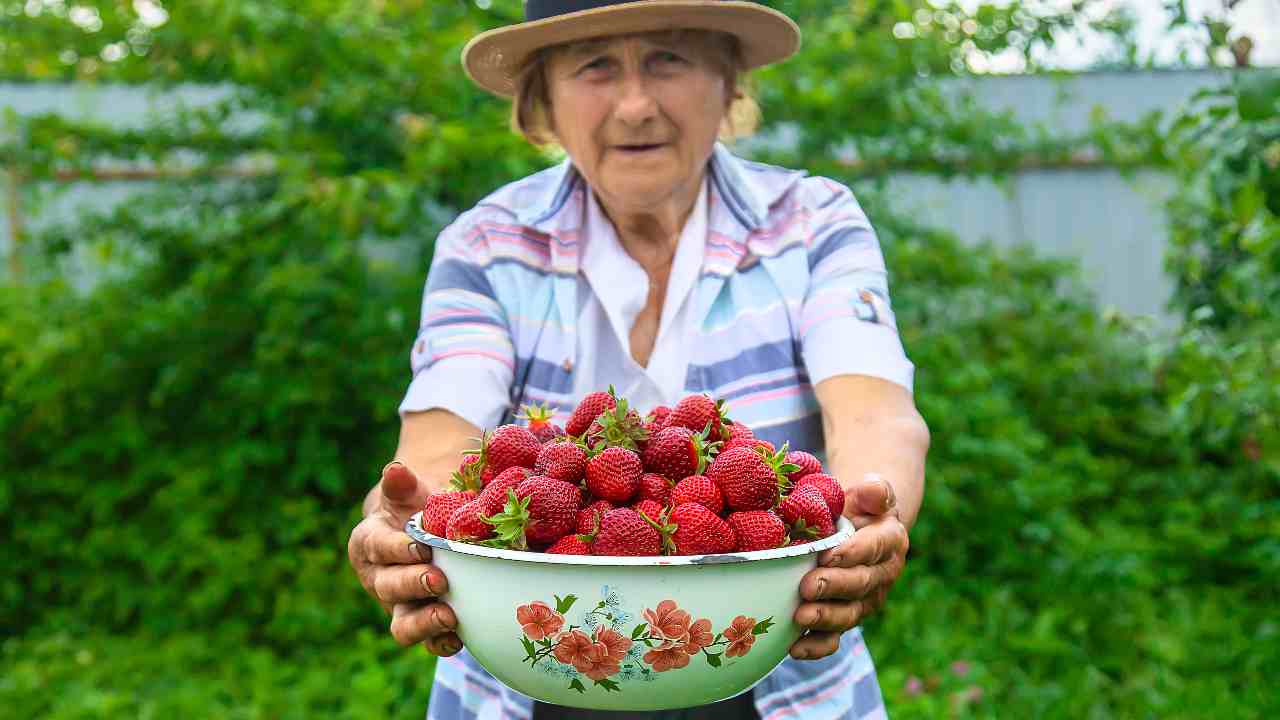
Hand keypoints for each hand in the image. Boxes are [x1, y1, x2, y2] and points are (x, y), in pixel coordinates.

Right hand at [347, 461, 461, 655]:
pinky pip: (428, 641)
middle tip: (439, 580)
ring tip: (449, 617)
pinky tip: (462, 638)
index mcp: (369, 542)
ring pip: (402, 625)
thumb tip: (395, 469)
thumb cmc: (415, 507)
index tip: (421, 547)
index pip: (379, 546)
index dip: (398, 550)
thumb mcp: (408, 492)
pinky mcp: (421, 622)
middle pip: (389, 588)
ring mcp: (399, 605)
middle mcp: (379, 579)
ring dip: (424, 624)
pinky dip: (443, 642)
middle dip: (413, 585)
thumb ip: (401, 483)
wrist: (424, 529)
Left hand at [789, 474, 908, 659]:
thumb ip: (874, 490)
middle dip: (833, 587)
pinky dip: (816, 646)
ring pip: (848, 614)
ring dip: (824, 618)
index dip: (852, 553)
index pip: (873, 548)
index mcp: (890, 541)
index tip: (828, 554)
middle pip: (859, 584)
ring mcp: (864, 600)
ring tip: (799, 617)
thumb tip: (871, 490)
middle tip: (807, 586)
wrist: (861, 526)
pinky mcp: (845, 616)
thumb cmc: (860, 506)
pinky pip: (834, 637)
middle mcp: (881, 575)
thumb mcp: (870, 492)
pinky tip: (793, 647)